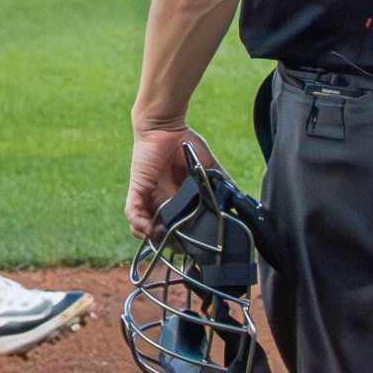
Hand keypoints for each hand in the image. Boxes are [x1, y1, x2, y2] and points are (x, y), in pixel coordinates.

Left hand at [125, 124, 216, 239]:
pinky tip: (149, 229)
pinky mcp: (137, 188)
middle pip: (158, 232)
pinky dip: (139, 223)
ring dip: (151, 237)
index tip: (193, 246)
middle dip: (166, 243)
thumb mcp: (209, 167)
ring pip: (141, 226)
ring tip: (164, 239)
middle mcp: (160, 201)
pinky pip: (132, 211)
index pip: (176, 226)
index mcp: (176, 199)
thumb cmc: (185, 143)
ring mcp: (147, 196)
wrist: (166, 125)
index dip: (181, 239)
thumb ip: (222, 183)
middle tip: (179, 247)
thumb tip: (240, 198)